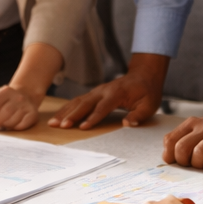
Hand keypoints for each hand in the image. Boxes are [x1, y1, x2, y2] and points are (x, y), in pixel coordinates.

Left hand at [0, 85, 41, 130]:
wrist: (26, 94)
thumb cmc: (5, 99)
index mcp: (5, 91)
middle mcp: (18, 97)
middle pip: (5, 112)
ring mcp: (26, 106)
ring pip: (13, 120)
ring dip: (4, 126)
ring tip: (0, 126)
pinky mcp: (33, 114)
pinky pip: (22, 125)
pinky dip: (14, 128)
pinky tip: (11, 126)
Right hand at [47, 53, 167, 129]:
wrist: (143, 75)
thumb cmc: (147, 92)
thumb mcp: (149, 105)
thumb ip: (138, 115)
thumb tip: (127, 124)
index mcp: (116, 93)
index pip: (102, 107)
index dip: (93, 118)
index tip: (83, 127)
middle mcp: (103, 91)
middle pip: (84, 104)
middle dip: (72, 115)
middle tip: (61, 126)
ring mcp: (96, 91)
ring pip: (77, 101)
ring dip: (64, 112)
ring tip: (53, 123)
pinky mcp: (93, 94)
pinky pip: (78, 101)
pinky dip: (67, 108)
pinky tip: (58, 116)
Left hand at [163, 104, 202, 167]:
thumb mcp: (198, 131)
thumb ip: (182, 140)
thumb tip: (168, 158)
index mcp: (192, 123)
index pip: (170, 140)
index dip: (170, 155)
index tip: (177, 162)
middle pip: (182, 148)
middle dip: (183, 162)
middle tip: (191, 164)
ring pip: (198, 154)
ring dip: (199, 164)